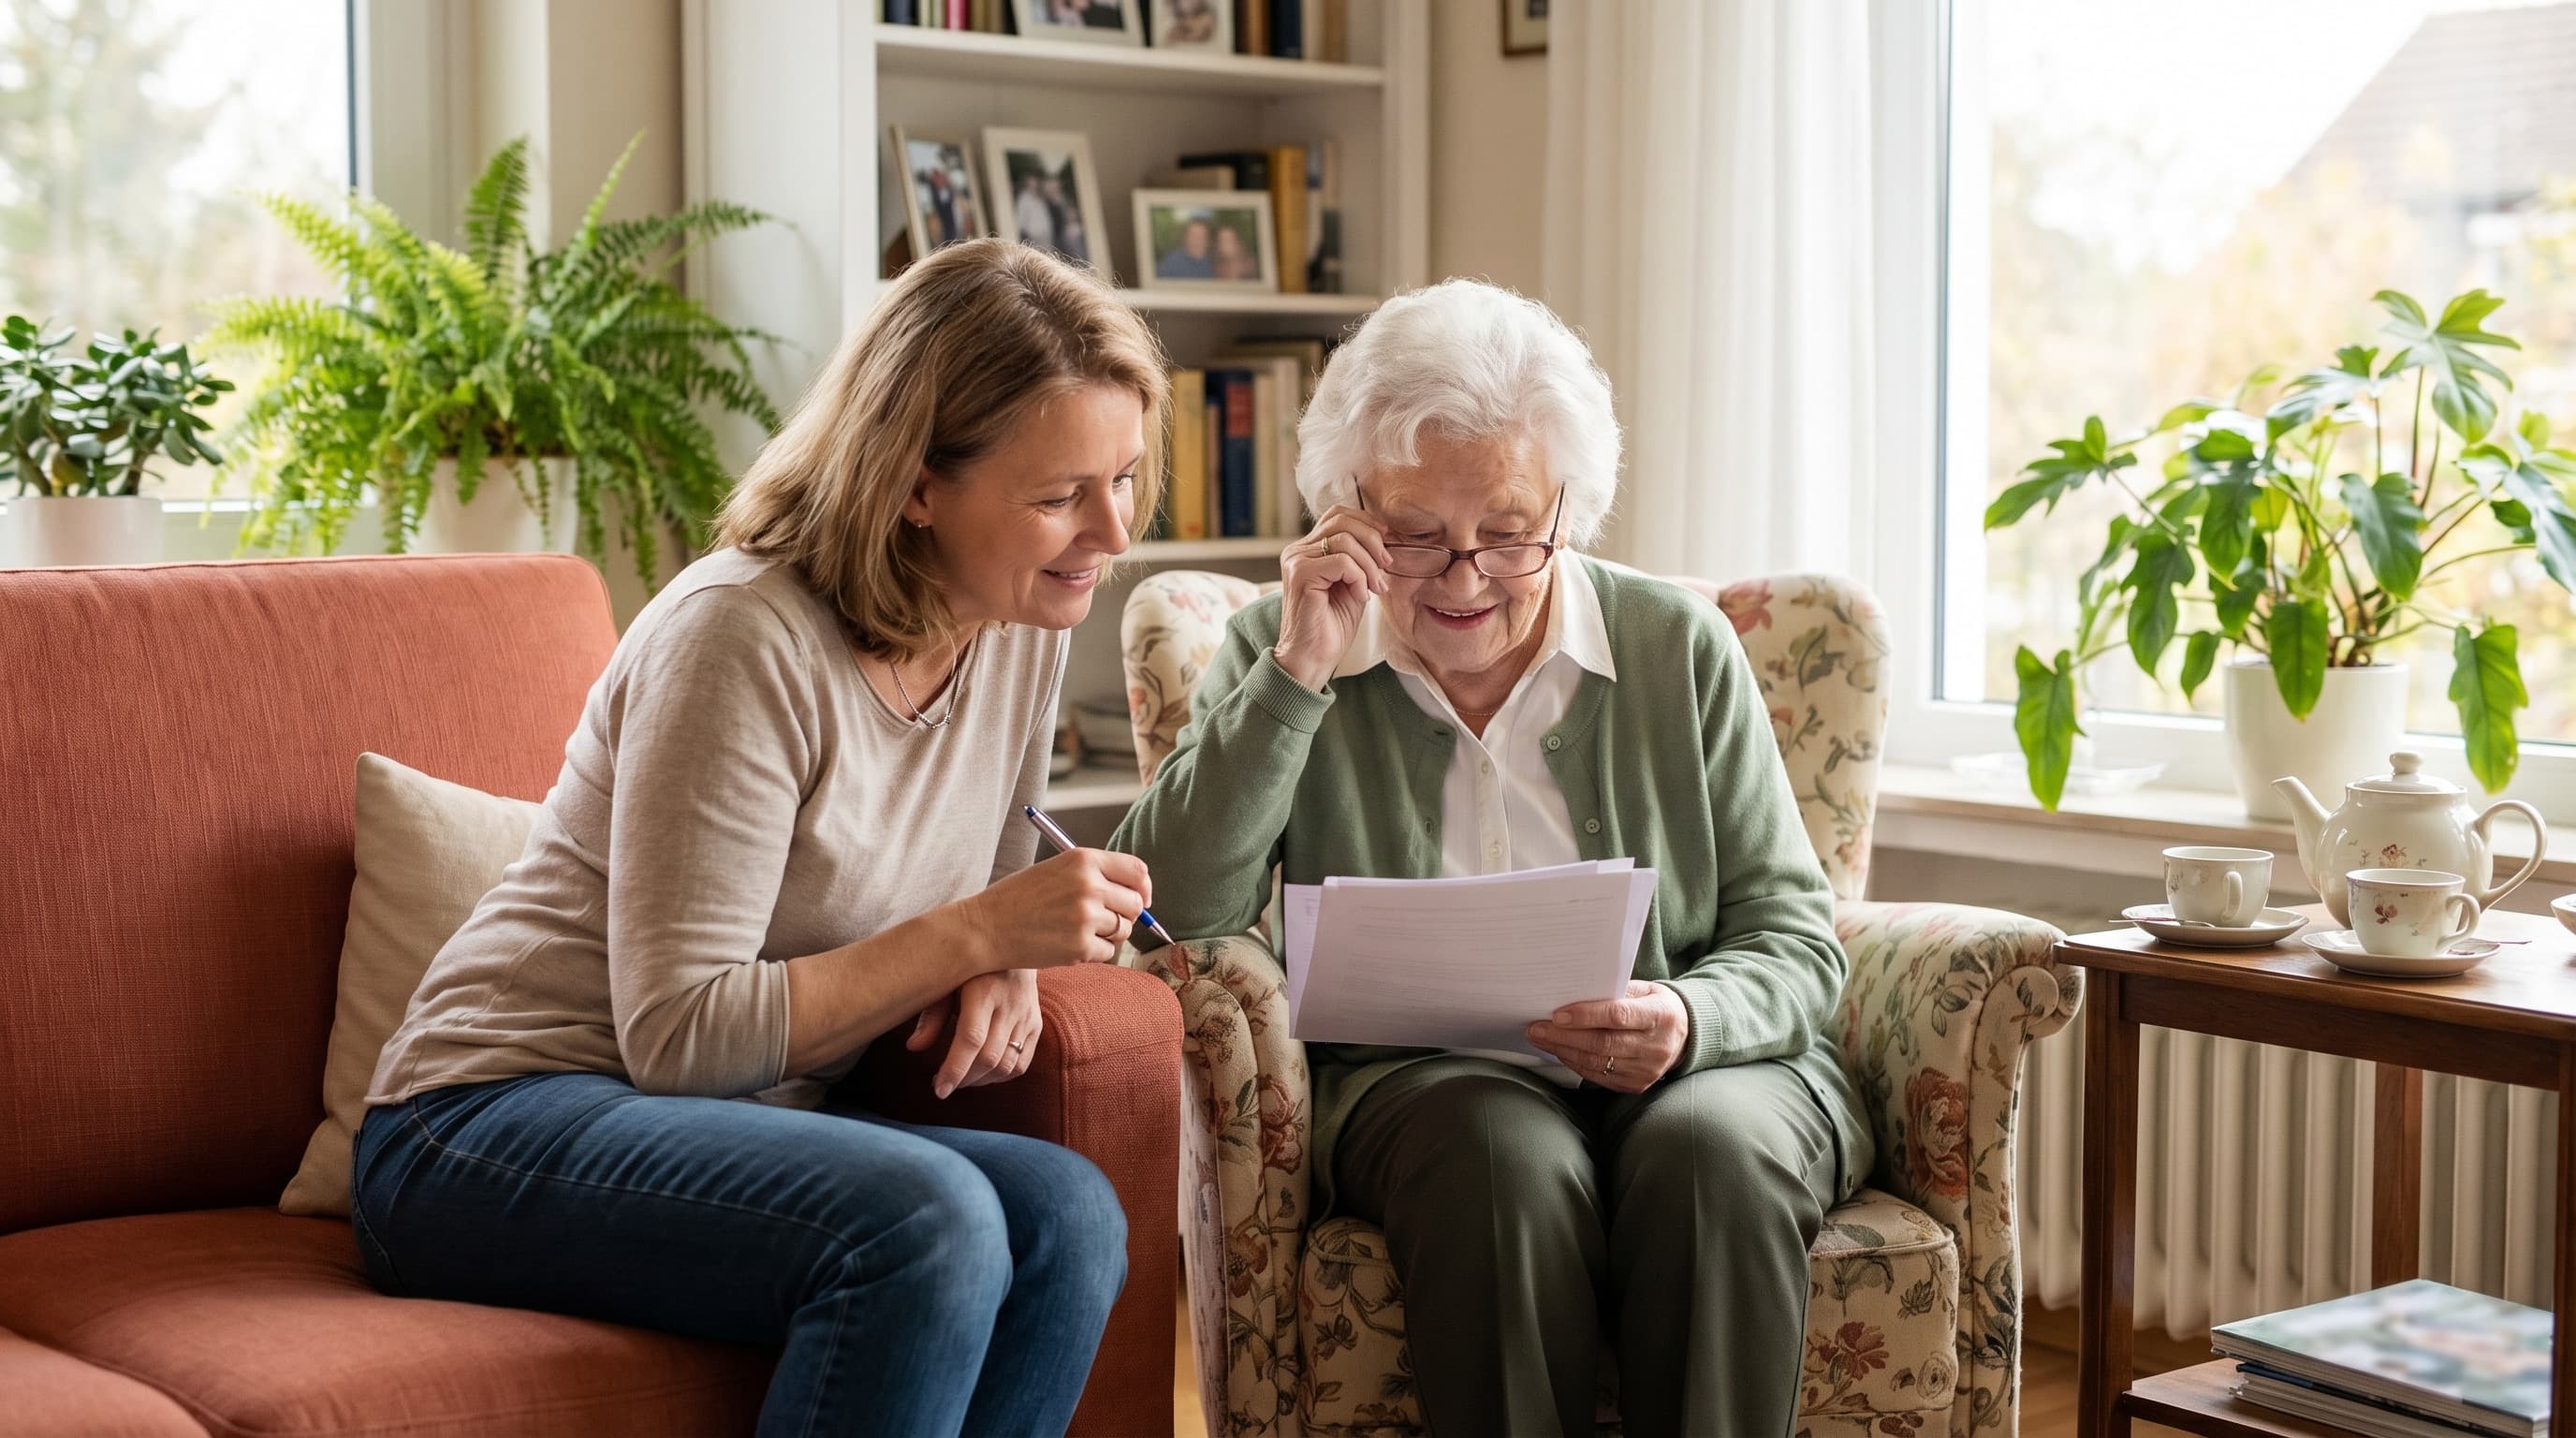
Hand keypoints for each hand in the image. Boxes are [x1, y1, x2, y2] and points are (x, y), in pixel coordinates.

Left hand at [907, 970, 1039, 1097]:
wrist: (1012, 945)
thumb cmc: (969, 966)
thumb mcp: (946, 982)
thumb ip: (931, 1015)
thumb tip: (913, 1048)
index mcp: (983, 990)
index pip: (971, 1039)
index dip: (954, 1069)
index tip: (938, 1089)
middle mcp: (1010, 1004)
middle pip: (989, 1057)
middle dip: (963, 1079)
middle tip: (943, 1084)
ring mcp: (1027, 1016)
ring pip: (1007, 1065)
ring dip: (980, 1081)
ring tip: (960, 1078)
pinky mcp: (1036, 1024)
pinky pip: (1021, 1063)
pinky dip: (1000, 1077)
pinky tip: (982, 1074)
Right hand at [963, 848, 1149, 967]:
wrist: (985, 928)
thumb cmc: (1017, 899)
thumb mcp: (1056, 870)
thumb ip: (1094, 876)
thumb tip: (1137, 896)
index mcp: (1083, 859)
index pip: (1137, 871)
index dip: (1142, 888)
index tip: (1140, 900)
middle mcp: (1089, 885)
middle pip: (1135, 904)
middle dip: (1125, 916)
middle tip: (1101, 922)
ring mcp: (1086, 917)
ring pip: (1123, 931)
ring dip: (1108, 936)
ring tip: (1077, 932)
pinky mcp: (1081, 946)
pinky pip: (1107, 953)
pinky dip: (1093, 953)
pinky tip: (1067, 945)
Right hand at [1271, 505, 1393, 689]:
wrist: (1313, 659)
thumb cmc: (1332, 627)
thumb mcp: (1353, 584)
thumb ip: (1360, 560)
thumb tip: (1383, 537)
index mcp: (1308, 549)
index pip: (1337, 515)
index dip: (1367, 522)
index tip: (1387, 542)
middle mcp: (1297, 551)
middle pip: (1342, 520)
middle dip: (1373, 541)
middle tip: (1386, 567)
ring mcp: (1296, 561)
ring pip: (1344, 540)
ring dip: (1369, 565)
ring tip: (1375, 588)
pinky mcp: (1300, 575)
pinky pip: (1341, 562)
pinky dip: (1359, 578)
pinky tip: (1360, 597)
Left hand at [1525, 981, 1688, 1094]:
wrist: (1684, 1037)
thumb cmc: (1656, 1006)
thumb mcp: (1644, 990)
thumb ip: (1614, 992)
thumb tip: (1571, 993)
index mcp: (1661, 1016)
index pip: (1619, 1016)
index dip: (1586, 1015)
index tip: (1557, 1014)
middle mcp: (1656, 1046)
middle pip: (1603, 1043)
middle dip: (1564, 1036)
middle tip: (1536, 1028)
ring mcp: (1647, 1070)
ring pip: (1597, 1062)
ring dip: (1563, 1050)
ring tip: (1540, 1038)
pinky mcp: (1636, 1085)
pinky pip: (1598, 1076)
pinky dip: (1574, 1063)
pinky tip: (1559, 1050)